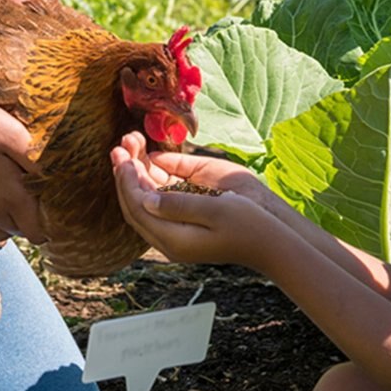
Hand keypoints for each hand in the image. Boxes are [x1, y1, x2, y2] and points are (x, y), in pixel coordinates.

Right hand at [0, 94, 45, 242]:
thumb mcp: (10, 131)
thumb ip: (35, 159)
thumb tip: (51, 178)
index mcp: (10, 195)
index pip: (37, 229)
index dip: (45, 222)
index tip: (45, 210)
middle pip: (16, 230)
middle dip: (24, 217)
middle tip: (21, 192)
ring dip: (1, 220)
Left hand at [111, 133, 275, 267]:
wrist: (271, 243)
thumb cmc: (249, 224)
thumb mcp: (217, 209)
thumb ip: (180, 204)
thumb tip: (146, 199)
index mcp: (176, 240)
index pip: (138, 208)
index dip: (127, 180)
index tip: (123, 154)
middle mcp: (170, 242)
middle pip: (134, 207)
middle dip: (125, 176)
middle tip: (119, 147)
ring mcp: (175, 237)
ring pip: (143, 206)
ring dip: (135, 177)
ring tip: (130, 147)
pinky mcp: (182, 230)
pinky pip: (156, 207)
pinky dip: (148, 184)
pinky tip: (147, 164)